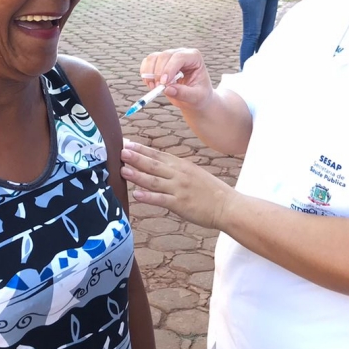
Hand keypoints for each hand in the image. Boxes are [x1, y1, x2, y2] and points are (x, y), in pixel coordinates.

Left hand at [120, 141, 238, 229]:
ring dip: (137, 174)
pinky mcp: (180, 204)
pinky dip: (148, 197)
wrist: (227, 206)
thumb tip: (158, 166)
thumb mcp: (194, 173)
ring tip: (123, 170)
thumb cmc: (211, 191)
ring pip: (154, 180)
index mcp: (182, 166)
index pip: (158, 155)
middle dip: (136, 157)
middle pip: (154, 164)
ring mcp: (179, 189)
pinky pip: (161, 200)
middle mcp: (179, 175)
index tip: (127, 143)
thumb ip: (176, 169)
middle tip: (120, 151)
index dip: (142, 149)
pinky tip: (136, 194)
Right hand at [139, 49, 214, 109]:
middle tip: (158, 88)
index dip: (169, 69)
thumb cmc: (199, 95)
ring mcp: (169, 56)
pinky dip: (145, 74)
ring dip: (149, 73)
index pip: (179, 57)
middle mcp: (181, 53)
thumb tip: (167, 89)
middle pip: (164, 55)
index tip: (164, 84)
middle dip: (158, 72)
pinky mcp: (159, 62)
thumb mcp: (195, 97)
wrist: (194, 97)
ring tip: (154, 88)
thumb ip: (183, 93)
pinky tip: (150, 85)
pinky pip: (147, 62)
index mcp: (194, 57)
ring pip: (153, 57)